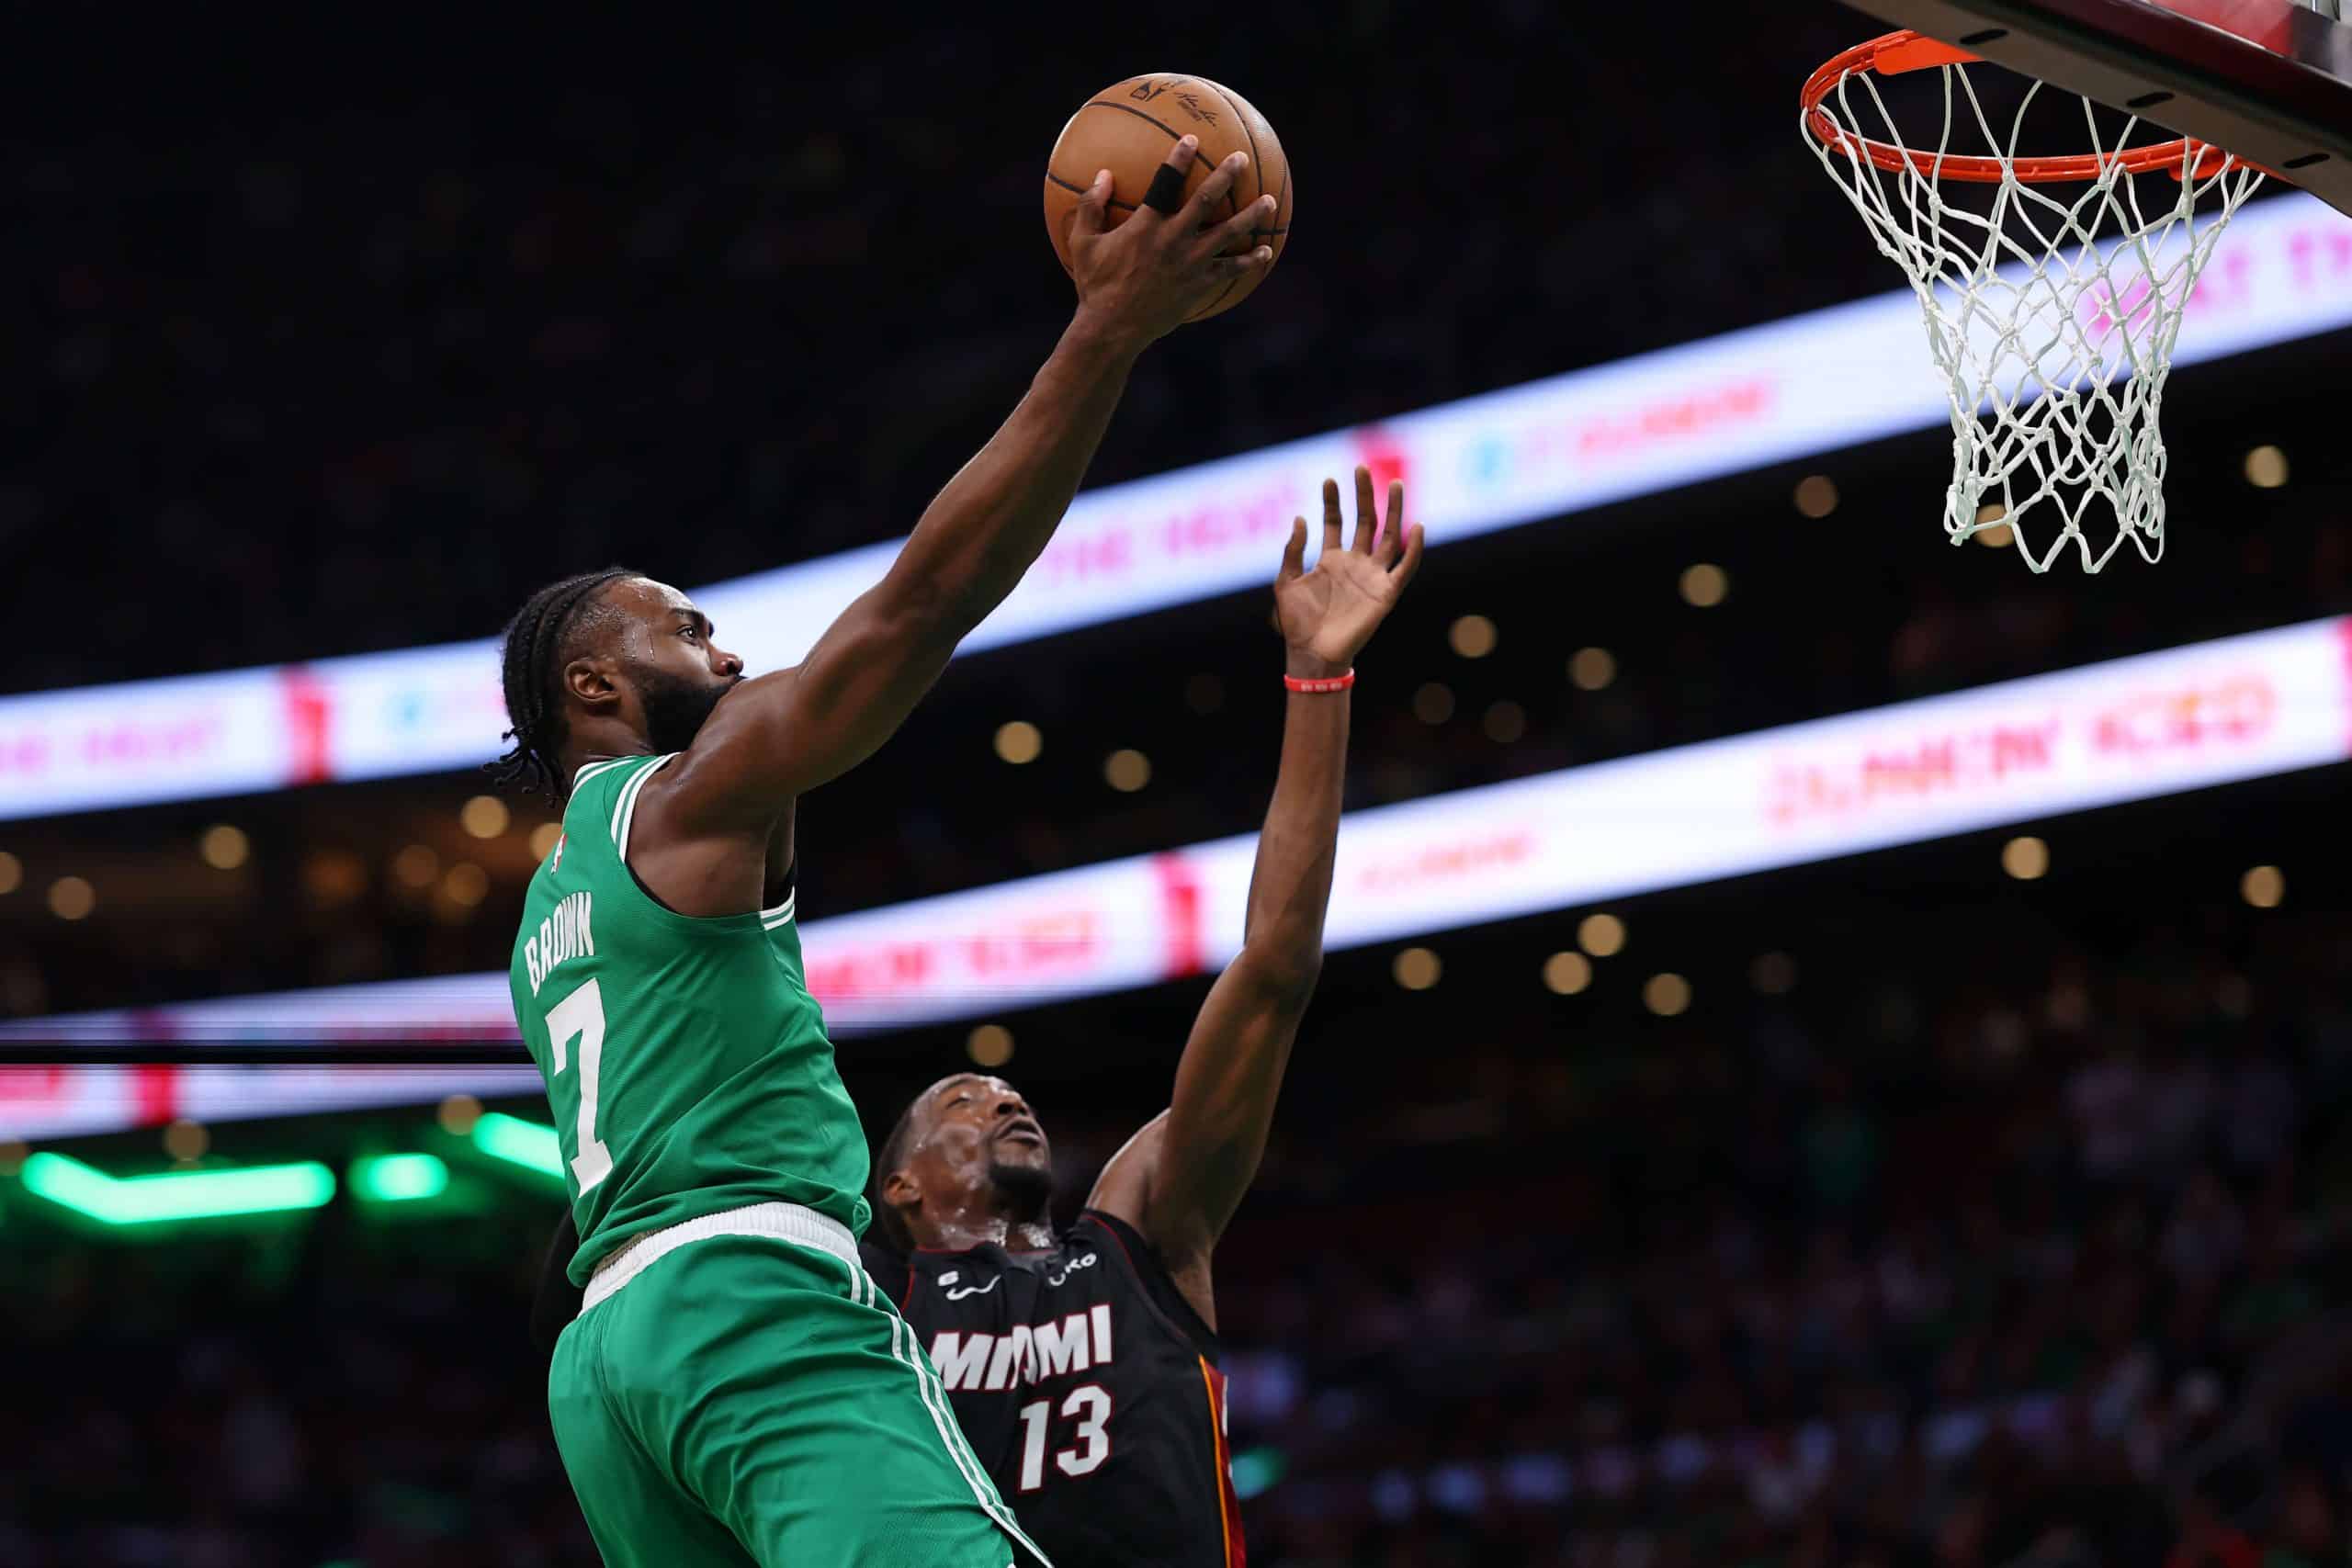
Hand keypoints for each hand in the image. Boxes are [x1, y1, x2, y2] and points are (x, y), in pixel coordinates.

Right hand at [1066, 138, 1276, 351]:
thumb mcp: (1083, 244)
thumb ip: (1091, 206)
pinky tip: (1264, 252)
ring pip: (1228, 233)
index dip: (1179, 159)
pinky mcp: (1199, 285)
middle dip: (1226, 176)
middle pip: (1206, 200)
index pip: (1165, 183)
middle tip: (1241, 159)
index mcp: (1146, 226)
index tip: (1192, 139)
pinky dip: (1249, 261)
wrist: (1112, 330)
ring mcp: (1190, 264)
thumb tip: (1102, 175)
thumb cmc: (1095, 286)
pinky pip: (1230, 271)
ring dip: (1251, 216)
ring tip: (1269, 201)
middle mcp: (1173, 240)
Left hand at [1273, 467, 1425, 677]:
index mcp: (1331, 560)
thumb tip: (1301, 518)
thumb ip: (1293, 550)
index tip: (1329, 479)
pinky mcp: (1386, 593)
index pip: (1336, 522)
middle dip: (1363, 495)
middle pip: (1364, 521)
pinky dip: (1414, 548)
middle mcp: (1355, 564)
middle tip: (1361, 468)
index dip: (1333, 501)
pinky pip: (1406, 567)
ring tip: (1394, 484)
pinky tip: (1417, 526)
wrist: (1313, 654)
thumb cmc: (1297, 623)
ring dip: (1392, 511)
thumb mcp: (1286, 581)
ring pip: (1388, 536)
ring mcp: (1372, 576)